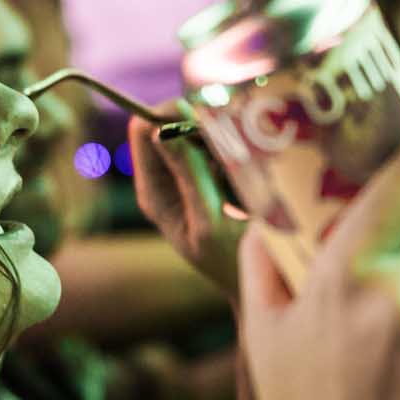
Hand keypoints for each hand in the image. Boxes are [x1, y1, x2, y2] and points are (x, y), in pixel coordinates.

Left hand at [127, 113, 244, 302]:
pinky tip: (255, 175)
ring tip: (249, 167)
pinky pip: (223, 143)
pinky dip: (239, 147)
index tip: (207, 120)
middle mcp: (167, 177)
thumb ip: (189, 176)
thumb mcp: (210, 223)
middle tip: (238, 143)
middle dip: (204, 122)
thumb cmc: (231, 263)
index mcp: (153, 190)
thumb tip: (163, 132)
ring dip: (226, 135)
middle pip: (173, 121)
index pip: (143, 128)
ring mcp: (192, 173)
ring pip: (201, 128)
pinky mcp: (217, 173)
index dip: (169, 114)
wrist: (257, 285)